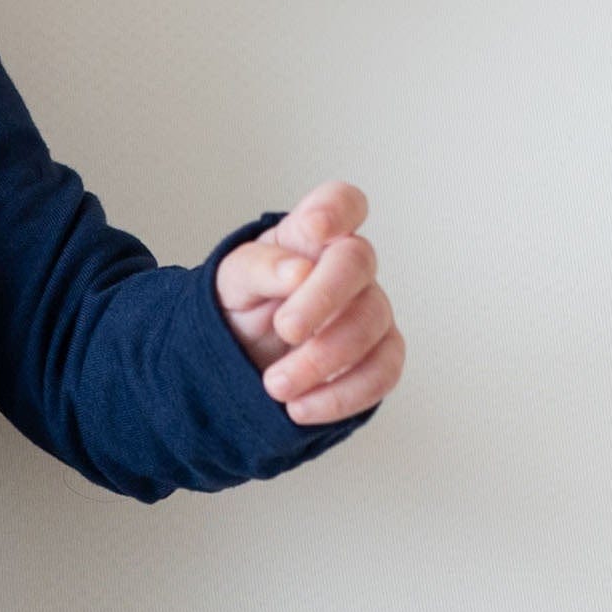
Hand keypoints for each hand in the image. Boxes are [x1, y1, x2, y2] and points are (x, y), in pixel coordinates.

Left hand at [214, 181, 403, 424]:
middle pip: (358, 263)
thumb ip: (258, 268)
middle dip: (322, 299)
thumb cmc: (241, 310)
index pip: (342, 203)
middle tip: (285, 330)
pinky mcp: (379, 357)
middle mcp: (347, 268)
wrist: (239, 364)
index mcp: (309, 238)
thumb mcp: (229, 284)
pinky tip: (301, 408)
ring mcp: (370, 311)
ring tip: (275, 385)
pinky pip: (383, 373)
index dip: (336, 210)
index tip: (314, 230)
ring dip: (323, 358)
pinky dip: (342, 395)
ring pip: (372, 323)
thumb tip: (298, 271)